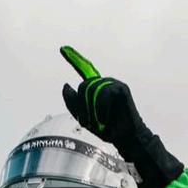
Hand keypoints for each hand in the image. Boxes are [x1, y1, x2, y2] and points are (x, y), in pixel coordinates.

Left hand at [60, 46, 182, 187]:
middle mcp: (103, 83)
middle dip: (83, 107)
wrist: (125, 138)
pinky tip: (105, 118)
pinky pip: (104, 93)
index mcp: (95, 88)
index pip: (84, 70)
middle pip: (83, 86)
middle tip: (89, 123)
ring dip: (92, 110)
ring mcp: (113, 84)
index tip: (62, 49)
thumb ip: (73, 102)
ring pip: (92, 90)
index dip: (73, 59)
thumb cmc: (107, 129)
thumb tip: (66, 85)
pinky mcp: (121, 88)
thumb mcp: (85, 118)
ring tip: (98, 123)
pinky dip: (102, 109)